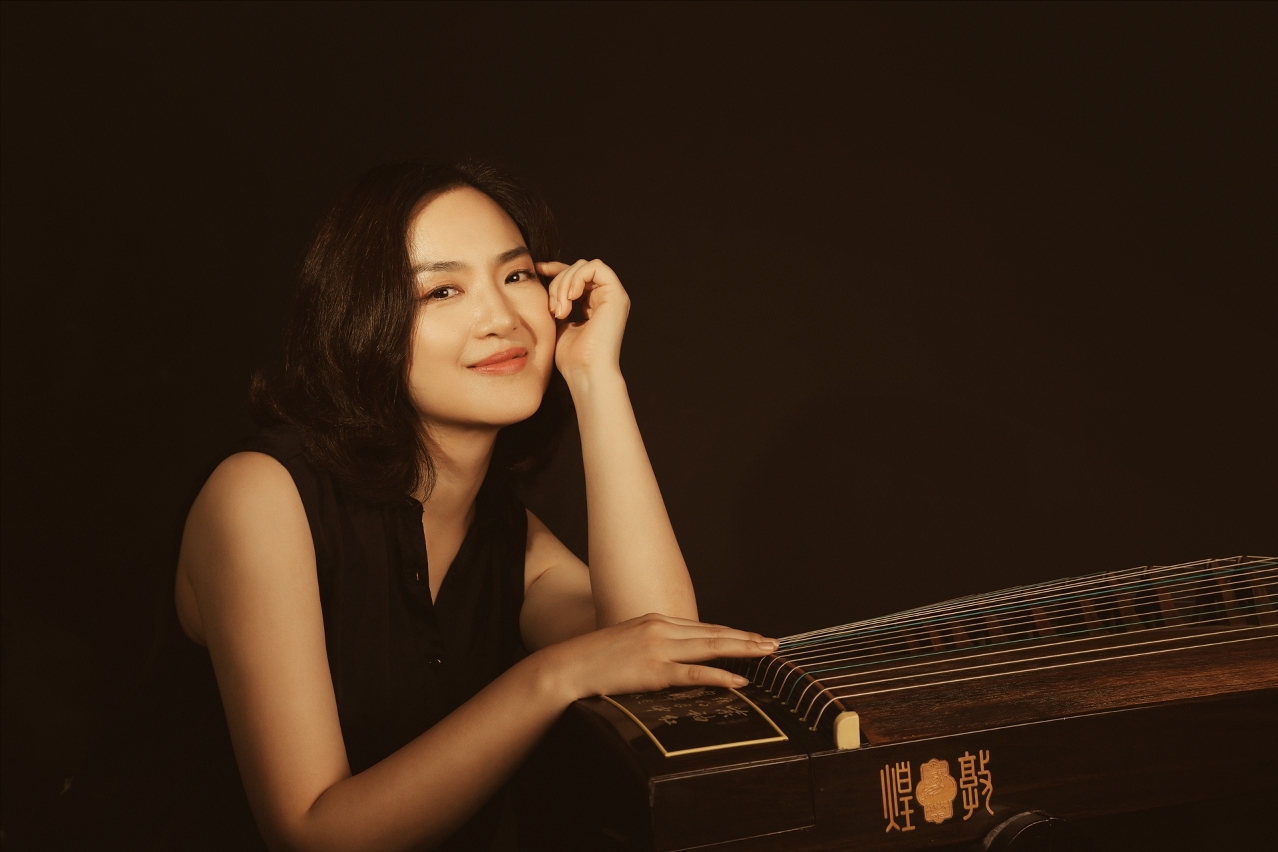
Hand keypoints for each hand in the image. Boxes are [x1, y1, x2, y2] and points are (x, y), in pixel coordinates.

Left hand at [537, 259, 629, 385]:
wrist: (585, 372)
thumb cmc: (571, 357)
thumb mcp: (559, 322)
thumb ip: (557, 302)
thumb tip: (541, 280)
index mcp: (594, 304)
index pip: (575, 276)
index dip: (555, 269)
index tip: (537, 270)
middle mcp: (606, 298)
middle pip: (577, 269)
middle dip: (558, 283)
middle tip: (553, 310)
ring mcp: (613, 296)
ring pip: (584, 266)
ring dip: (565, 283)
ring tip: (560, 309)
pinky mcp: (617, 295)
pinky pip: (595, 267)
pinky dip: (577, 278)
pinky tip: (570, 298)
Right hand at [542, 613, 778, 700]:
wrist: (567, 667)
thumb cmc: (594, 659)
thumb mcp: (628, 642)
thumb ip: (653, 644)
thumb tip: (675, 656)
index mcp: (656, 620)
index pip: (703, 626)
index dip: (732, 632)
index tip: (753, 636)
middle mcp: (661, 628)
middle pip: (714, 632)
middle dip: (747, 638)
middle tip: (774, 643)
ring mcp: (659, 648)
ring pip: (711, 647)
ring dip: (743, 650)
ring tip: (767, 654)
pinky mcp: (654, 670)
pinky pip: (695, 674)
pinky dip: (720, 675)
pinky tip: (739, 679)